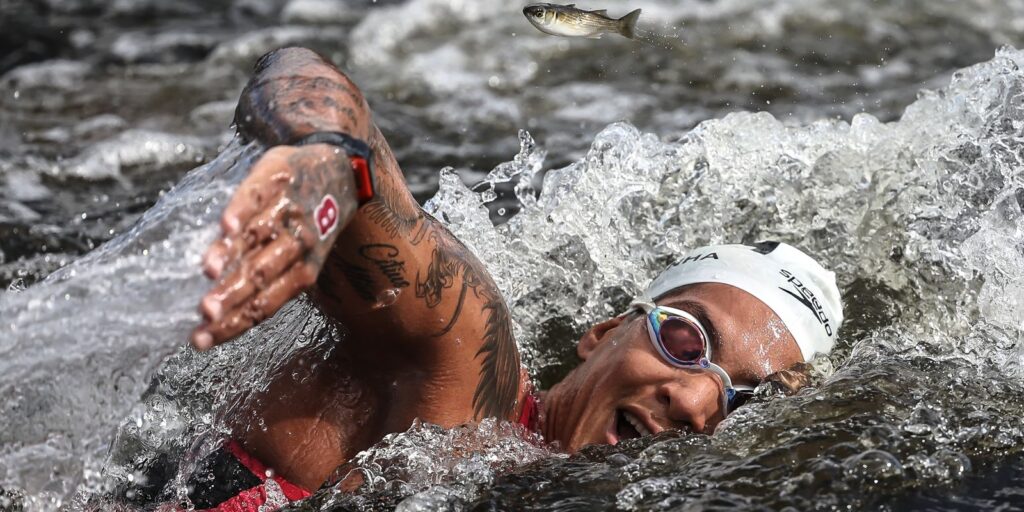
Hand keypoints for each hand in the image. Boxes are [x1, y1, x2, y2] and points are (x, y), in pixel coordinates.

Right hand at [192, 144, 356, 349]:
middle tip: (205, 311)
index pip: (265, 305)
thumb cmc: (308, 224)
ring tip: (209, 271)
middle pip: (262, 274)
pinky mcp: (278, 178)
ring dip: (233, 254)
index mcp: (304, 271)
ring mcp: (288, 210)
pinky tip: (227, 226)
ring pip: (259, 237)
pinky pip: (258, 197)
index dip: (233, 323)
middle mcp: (299, 244)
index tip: (200, 340)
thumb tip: (217, 313)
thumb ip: (265, 279)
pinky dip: (243, 210)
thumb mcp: (300, 257)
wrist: (339, 170)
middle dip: (233, 295)